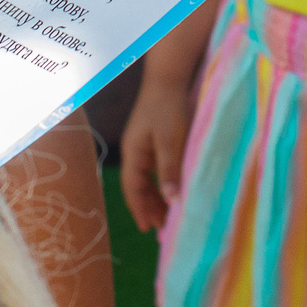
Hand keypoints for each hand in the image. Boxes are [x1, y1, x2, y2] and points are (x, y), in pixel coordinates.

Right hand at [119, 82, 191, 234]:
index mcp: (134, 153)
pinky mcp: (154, 139)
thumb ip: (169, 170)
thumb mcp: (170, 141)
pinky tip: (173, 190)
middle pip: (139, 186)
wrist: (168, 78)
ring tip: (168, 214)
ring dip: (157, 196)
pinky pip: (156, 169)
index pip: (133, 188)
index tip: (147, 228)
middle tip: (161, 228)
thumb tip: (171, 199)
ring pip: (148, 178)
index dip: (140, 209)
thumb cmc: (168, 108)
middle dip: (149, 207)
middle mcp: (136, 152)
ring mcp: (144, 145)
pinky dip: (163, 182)